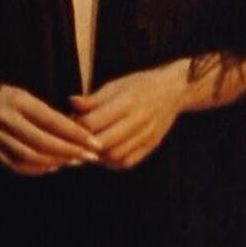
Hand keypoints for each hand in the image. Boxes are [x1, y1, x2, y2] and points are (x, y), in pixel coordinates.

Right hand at [0, 80, 100, 175]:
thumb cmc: (7, 96)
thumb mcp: (27, 94)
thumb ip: (49, 113)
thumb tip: (78, 131)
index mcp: (18, 100)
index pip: (52, 121)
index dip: (76, 134)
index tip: (94, 143)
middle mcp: (6, 119)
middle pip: (43, 142)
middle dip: (70, 151)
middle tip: (90, 156)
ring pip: (31, 156)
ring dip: (56, 161)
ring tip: (75, 161)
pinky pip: (18, 165)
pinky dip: (38, 169)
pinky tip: (53, 166)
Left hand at [69, 61, 190, 169]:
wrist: (174, 90)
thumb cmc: (139, 85)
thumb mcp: (116, 85)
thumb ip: (94, 99)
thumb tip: (71, 102)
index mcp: (126, 101)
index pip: (92, 122)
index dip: (77, 125)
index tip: (72, 121)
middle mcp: (138, 119)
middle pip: (102, 142)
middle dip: (84, 143)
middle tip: (77, 138)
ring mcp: (147, 134)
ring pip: (114, 155)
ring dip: (97, 154)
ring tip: (90, 145)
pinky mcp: (151, 145)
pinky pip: (127, 162)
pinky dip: (112, 161)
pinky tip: (105, 152)